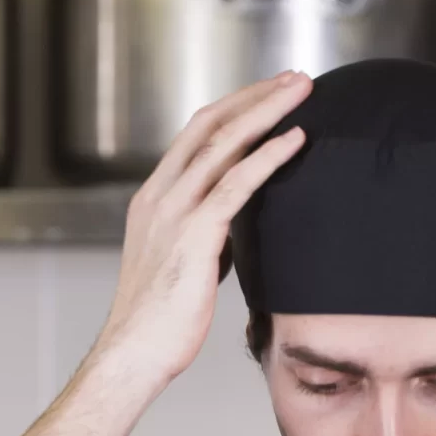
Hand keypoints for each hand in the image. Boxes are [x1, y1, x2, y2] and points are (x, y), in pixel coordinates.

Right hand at [89, 72, 311, 387]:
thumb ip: (206, 238)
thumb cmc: (159, 324)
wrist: (133, 356)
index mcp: (153, 200)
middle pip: (210, 125)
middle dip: (255, 96)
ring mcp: (173, 213)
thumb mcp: (183, 266)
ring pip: (224, 143)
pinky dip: (269, 156)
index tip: (269, 95)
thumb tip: (237, 230)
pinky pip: (236, 184)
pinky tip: (296, 140)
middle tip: (295, 79)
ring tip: (303, 92)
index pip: (195, 135)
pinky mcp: (193, 236)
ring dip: (267, 111)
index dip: (235, 108)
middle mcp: (159, 196)